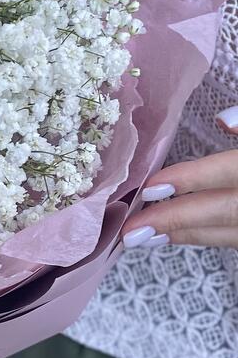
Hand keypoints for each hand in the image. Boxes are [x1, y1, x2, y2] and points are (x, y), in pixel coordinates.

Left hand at [120, 107, 237, 248]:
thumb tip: (222, 119)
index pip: (229, 171)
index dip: (191, 179)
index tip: (150, 188)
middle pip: (223, 211)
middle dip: (175, 219)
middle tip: (131, 230)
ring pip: (227, 233)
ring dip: (184, 233)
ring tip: (141, 236)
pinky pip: (233, 238)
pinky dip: (201, 236)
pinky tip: (172, 235)